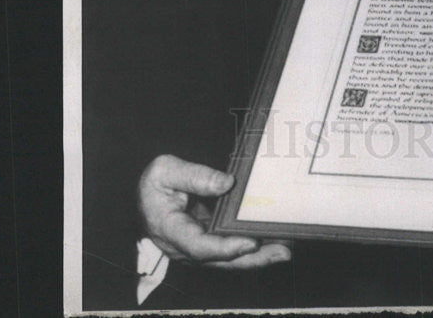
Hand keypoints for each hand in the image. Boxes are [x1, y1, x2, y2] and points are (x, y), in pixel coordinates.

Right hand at [138, 154, 291, 268]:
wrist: (145, 192)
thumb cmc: (155, 182)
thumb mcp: (166, 170)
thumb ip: (195, 176)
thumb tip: (226, 183)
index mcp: (170, 230)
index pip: (199, 246)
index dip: (225, 248)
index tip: (250, 242)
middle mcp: (184, 246)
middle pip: (220, 260)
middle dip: (253, 259)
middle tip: (283, 252)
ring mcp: (197, 246)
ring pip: (228, 259)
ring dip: (258, 257)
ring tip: (286, 248)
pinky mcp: (208, 241)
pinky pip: (230, 249)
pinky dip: (253, 248)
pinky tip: (274, 240)